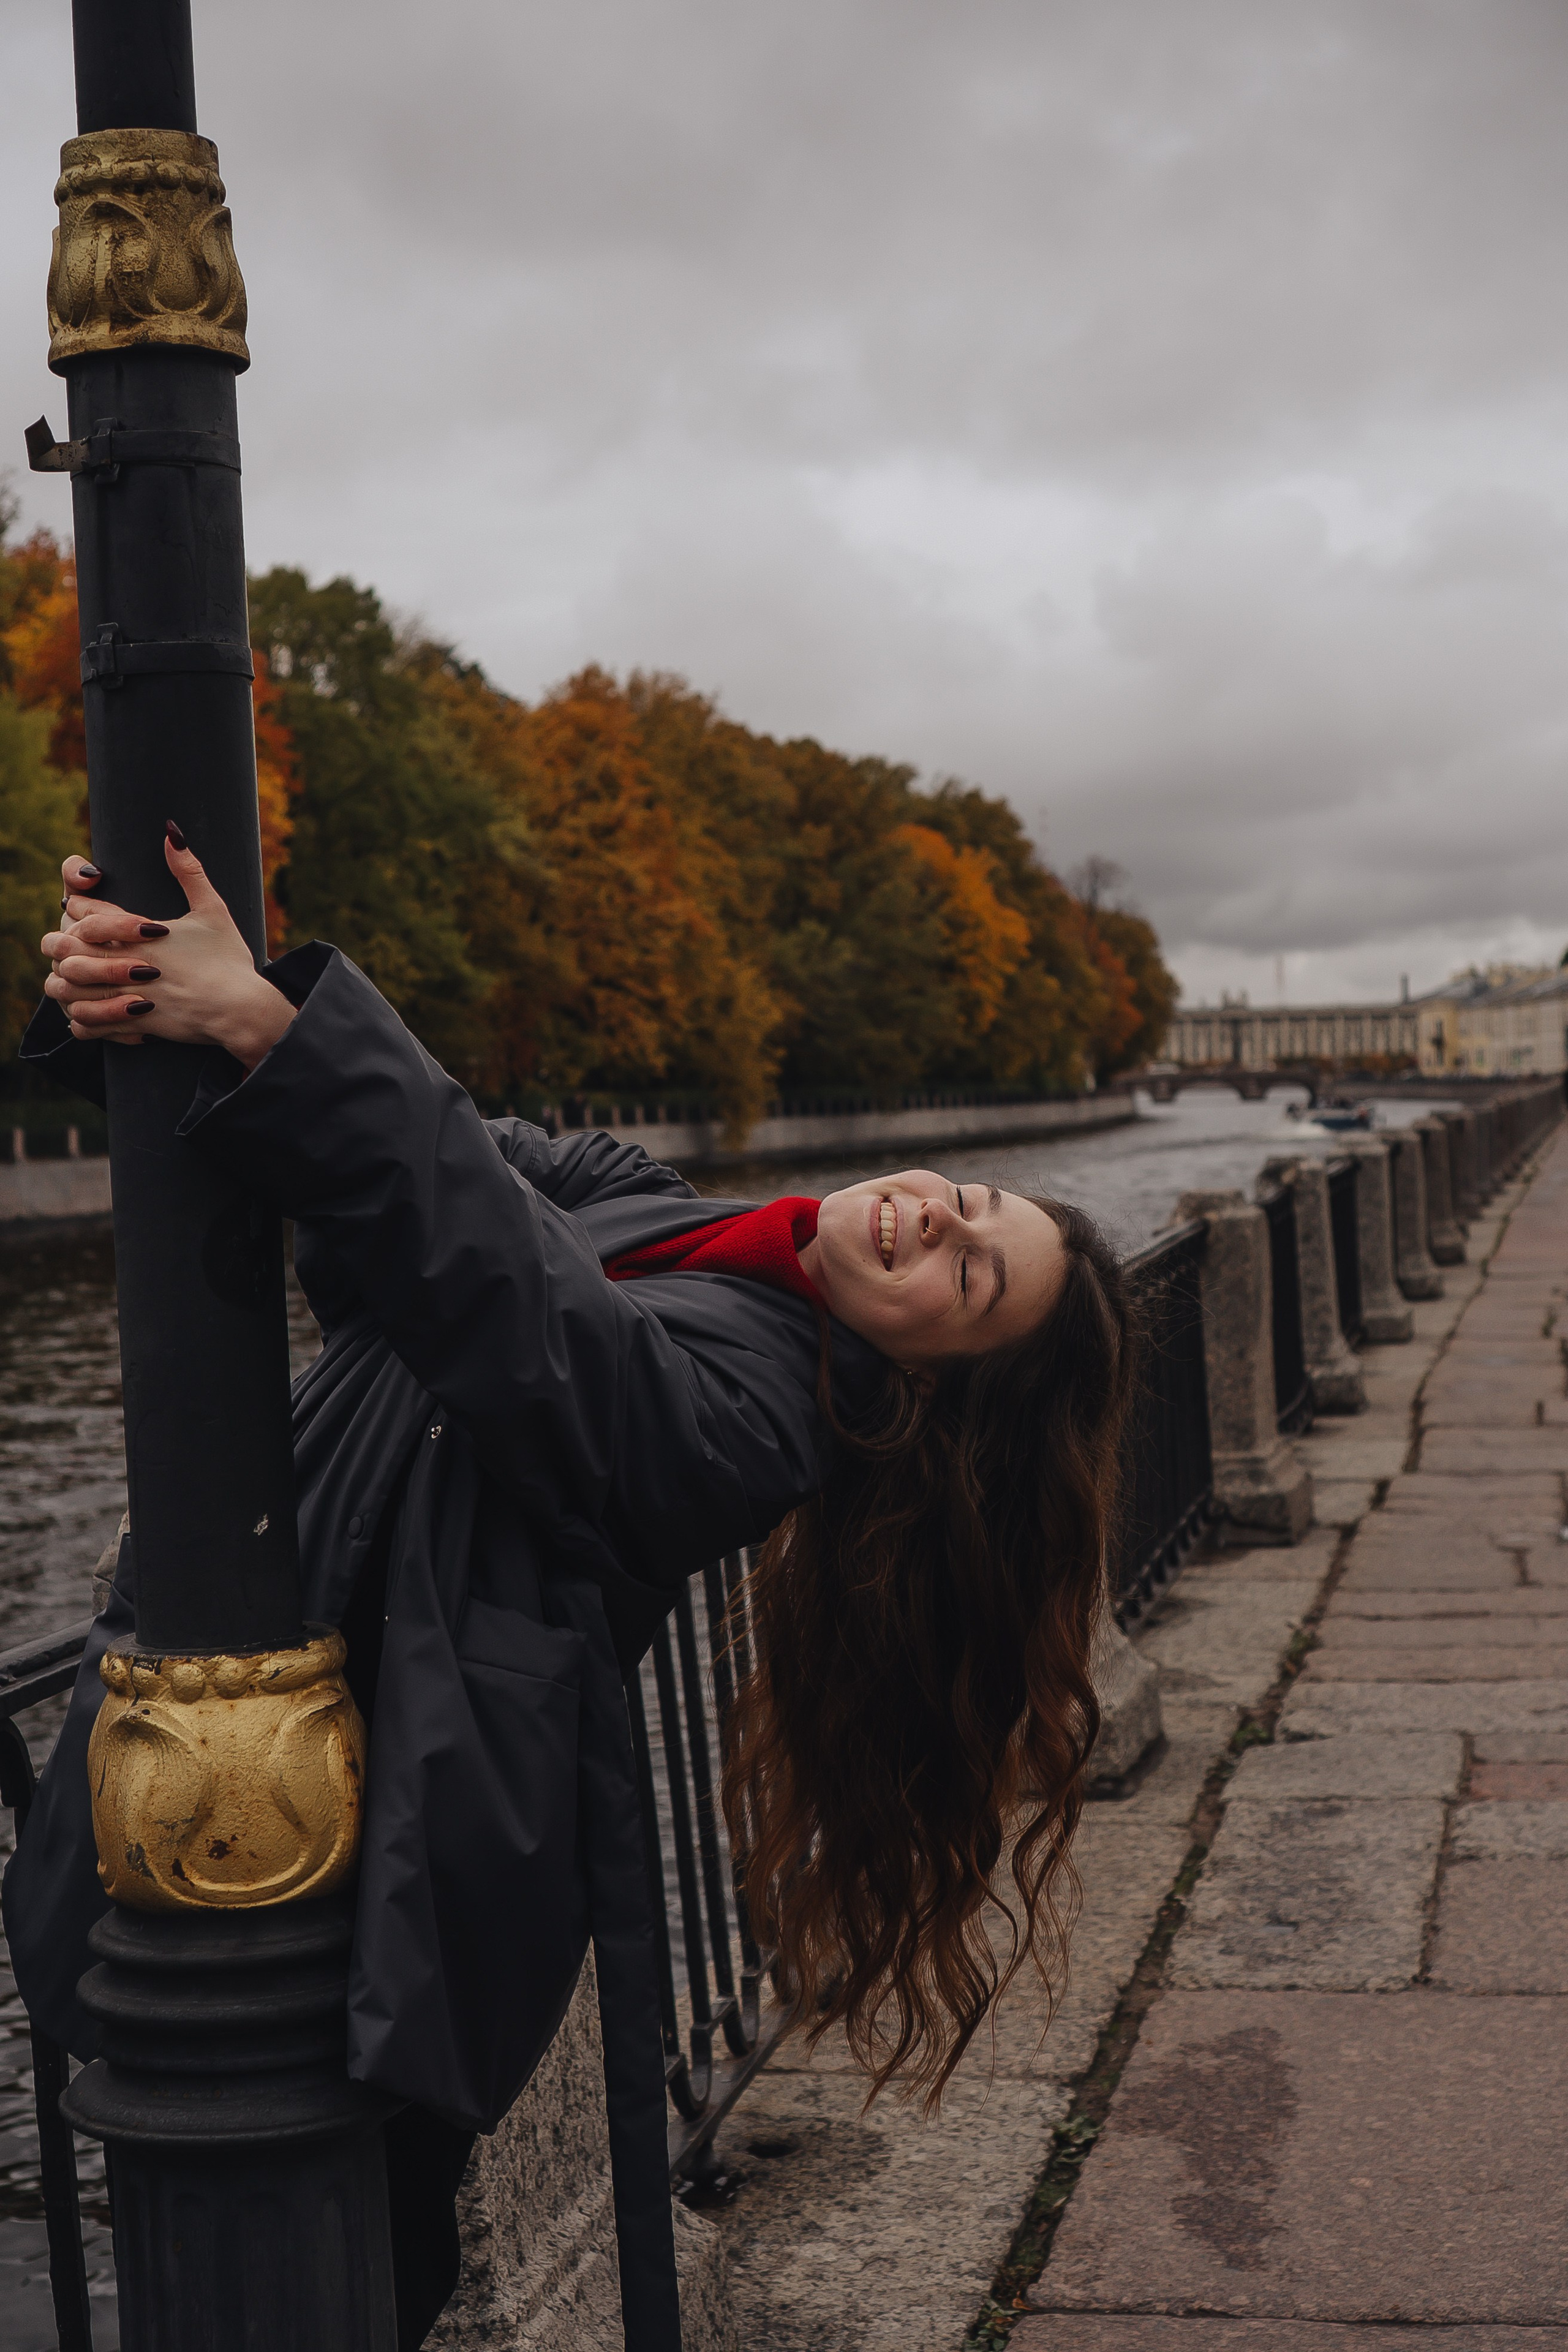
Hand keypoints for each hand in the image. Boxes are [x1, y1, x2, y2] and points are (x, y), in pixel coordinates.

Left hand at [41, 830, 295, 1073]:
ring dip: (65, 983)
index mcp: (141, 934)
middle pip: (67, 950)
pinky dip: (81, 1020)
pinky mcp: (134, 1024)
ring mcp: (129, 996)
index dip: (76, 908)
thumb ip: (189, 871)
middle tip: (67, 942)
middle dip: (61, 944)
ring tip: (70, 977)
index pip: (86, 913)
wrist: (242, 1009)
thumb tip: (172, 832)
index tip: (79, 907)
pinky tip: (85, 1012)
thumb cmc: (229, 959)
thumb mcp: (213, 909)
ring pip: (70, 990)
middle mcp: (129, 965)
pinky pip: (89, 1025)